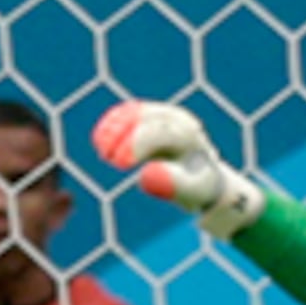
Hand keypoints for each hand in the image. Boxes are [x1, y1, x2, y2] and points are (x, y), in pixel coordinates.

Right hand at [95, 100, 264, 237]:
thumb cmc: (198, 186)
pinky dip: (112, 123)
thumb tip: (146, 175)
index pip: (160, 133)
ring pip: (134, 113)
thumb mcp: (190, 191)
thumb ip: (171, 185)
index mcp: (189, 136)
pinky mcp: (151, 118)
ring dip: (113, 128)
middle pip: (144, 118)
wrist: (205, 178)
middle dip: (121, 135)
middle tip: (105, 157)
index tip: (118, 164)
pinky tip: (100, 140)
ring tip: (102, 149)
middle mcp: (178, 120)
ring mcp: (164, 116)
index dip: (136, 145)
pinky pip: (129, 114)